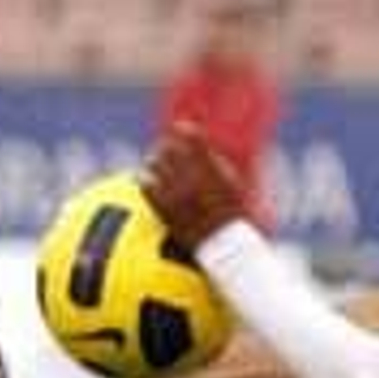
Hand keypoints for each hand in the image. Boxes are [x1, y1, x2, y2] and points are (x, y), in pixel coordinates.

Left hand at [142, 124, 245, 250]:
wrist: (226, 247)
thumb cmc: (234, 217)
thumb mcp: (234, 185)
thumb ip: (217, 164)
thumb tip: (203, 148)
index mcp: (211, 168)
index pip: (190, 135)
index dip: (184, 130)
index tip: (181, 131)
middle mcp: (191, 176)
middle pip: (168, 146)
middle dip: (167, 147)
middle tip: (165, 151)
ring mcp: (176, 191)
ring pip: (153, 162)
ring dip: (154, 162)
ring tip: (157, 167)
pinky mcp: (163, 206)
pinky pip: (144, 182)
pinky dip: (144, 178)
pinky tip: (148, 181)